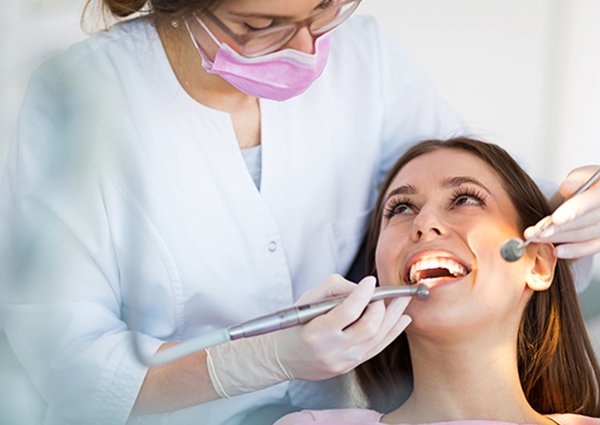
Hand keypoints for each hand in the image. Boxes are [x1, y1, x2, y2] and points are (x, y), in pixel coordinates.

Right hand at [204, 274, 410, 396]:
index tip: (369, 281)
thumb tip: (362, 288)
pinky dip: (393, 332)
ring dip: (393, 317)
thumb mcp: (307, 300)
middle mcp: (332, 350)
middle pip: (369, 327)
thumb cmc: (294, 325)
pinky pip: (378, 348)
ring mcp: (344, 361)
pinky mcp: (351, 366)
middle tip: (384, 293)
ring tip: (403, 301)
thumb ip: (334, 288)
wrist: (283, 357)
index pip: (348, 311)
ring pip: (378, 338)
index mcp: (317, 332)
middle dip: (382, 306)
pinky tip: (402, 320)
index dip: (363, 294)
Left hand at [524, 165, 599, 258]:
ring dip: (557, 239)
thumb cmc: (591, 183)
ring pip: (582, 236)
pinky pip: (589, 247)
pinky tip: (556, 251)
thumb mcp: (585, 175)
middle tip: (534, 232)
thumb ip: (576, 180)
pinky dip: (573, 251)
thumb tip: (567, 187)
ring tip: (536, 238)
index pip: (588, 203)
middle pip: (582, 223)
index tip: (555, 219)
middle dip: (556, 228)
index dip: (572, 211)